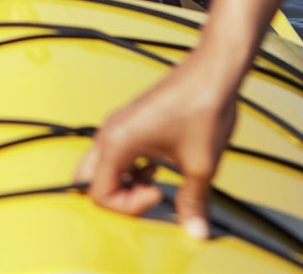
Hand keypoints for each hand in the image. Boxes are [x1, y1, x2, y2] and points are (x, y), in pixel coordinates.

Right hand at [74, 53, 238, 239]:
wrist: (213, 71)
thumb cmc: (203, 108)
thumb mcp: (201, 165)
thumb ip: (193, 202)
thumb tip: (195, 232)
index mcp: (116, 143)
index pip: (98, 194)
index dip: (128, 207)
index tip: (159, 194)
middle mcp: (110, 132)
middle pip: (88, 180)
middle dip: (115, 198)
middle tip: (146, 197)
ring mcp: (119, 124)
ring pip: (102, 166)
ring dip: (123, 183)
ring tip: (155, 183)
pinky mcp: (131, 121)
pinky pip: (116, 153)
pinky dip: (130, 168)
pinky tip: (157, 167)